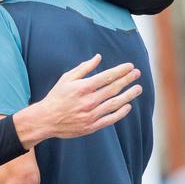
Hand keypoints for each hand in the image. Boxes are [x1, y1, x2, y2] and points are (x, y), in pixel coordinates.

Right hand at [15, 55, 141, 147]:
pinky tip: (128, 106)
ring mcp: (91, 115)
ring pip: (115, 104)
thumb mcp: (66, 79)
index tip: (130, 66)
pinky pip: (110, 119)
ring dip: (128, 95)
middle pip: (113, 89)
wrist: (46, 120)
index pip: (107, 77)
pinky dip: (120, 113)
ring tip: (138, 88)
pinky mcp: (91, 126)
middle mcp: (88, 101)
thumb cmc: (56, 97)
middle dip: (127, 80)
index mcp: (83, 88)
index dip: (120, 71)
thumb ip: (84, 68)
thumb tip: (98, 57)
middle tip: (137, 73)